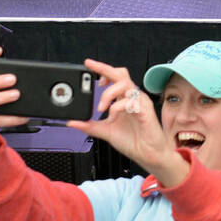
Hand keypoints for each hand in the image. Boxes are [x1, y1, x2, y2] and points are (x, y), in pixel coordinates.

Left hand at [66, 60, 184, 184]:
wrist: (148, 154)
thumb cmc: (133, 141)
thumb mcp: (105, 132)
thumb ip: (89, 126)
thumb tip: (72, 122)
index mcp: (123, 99)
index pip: (113, 77)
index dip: (102, 69)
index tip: (88, 65)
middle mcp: (132, 97)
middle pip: (120, 74)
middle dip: (106, 70)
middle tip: (94, 76)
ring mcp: (140, 102)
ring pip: (125, 84)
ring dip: (109, 94)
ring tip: (101, 108)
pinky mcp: (145, 111)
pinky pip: (131, 101)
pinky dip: (117, 108)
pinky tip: (113, 118)